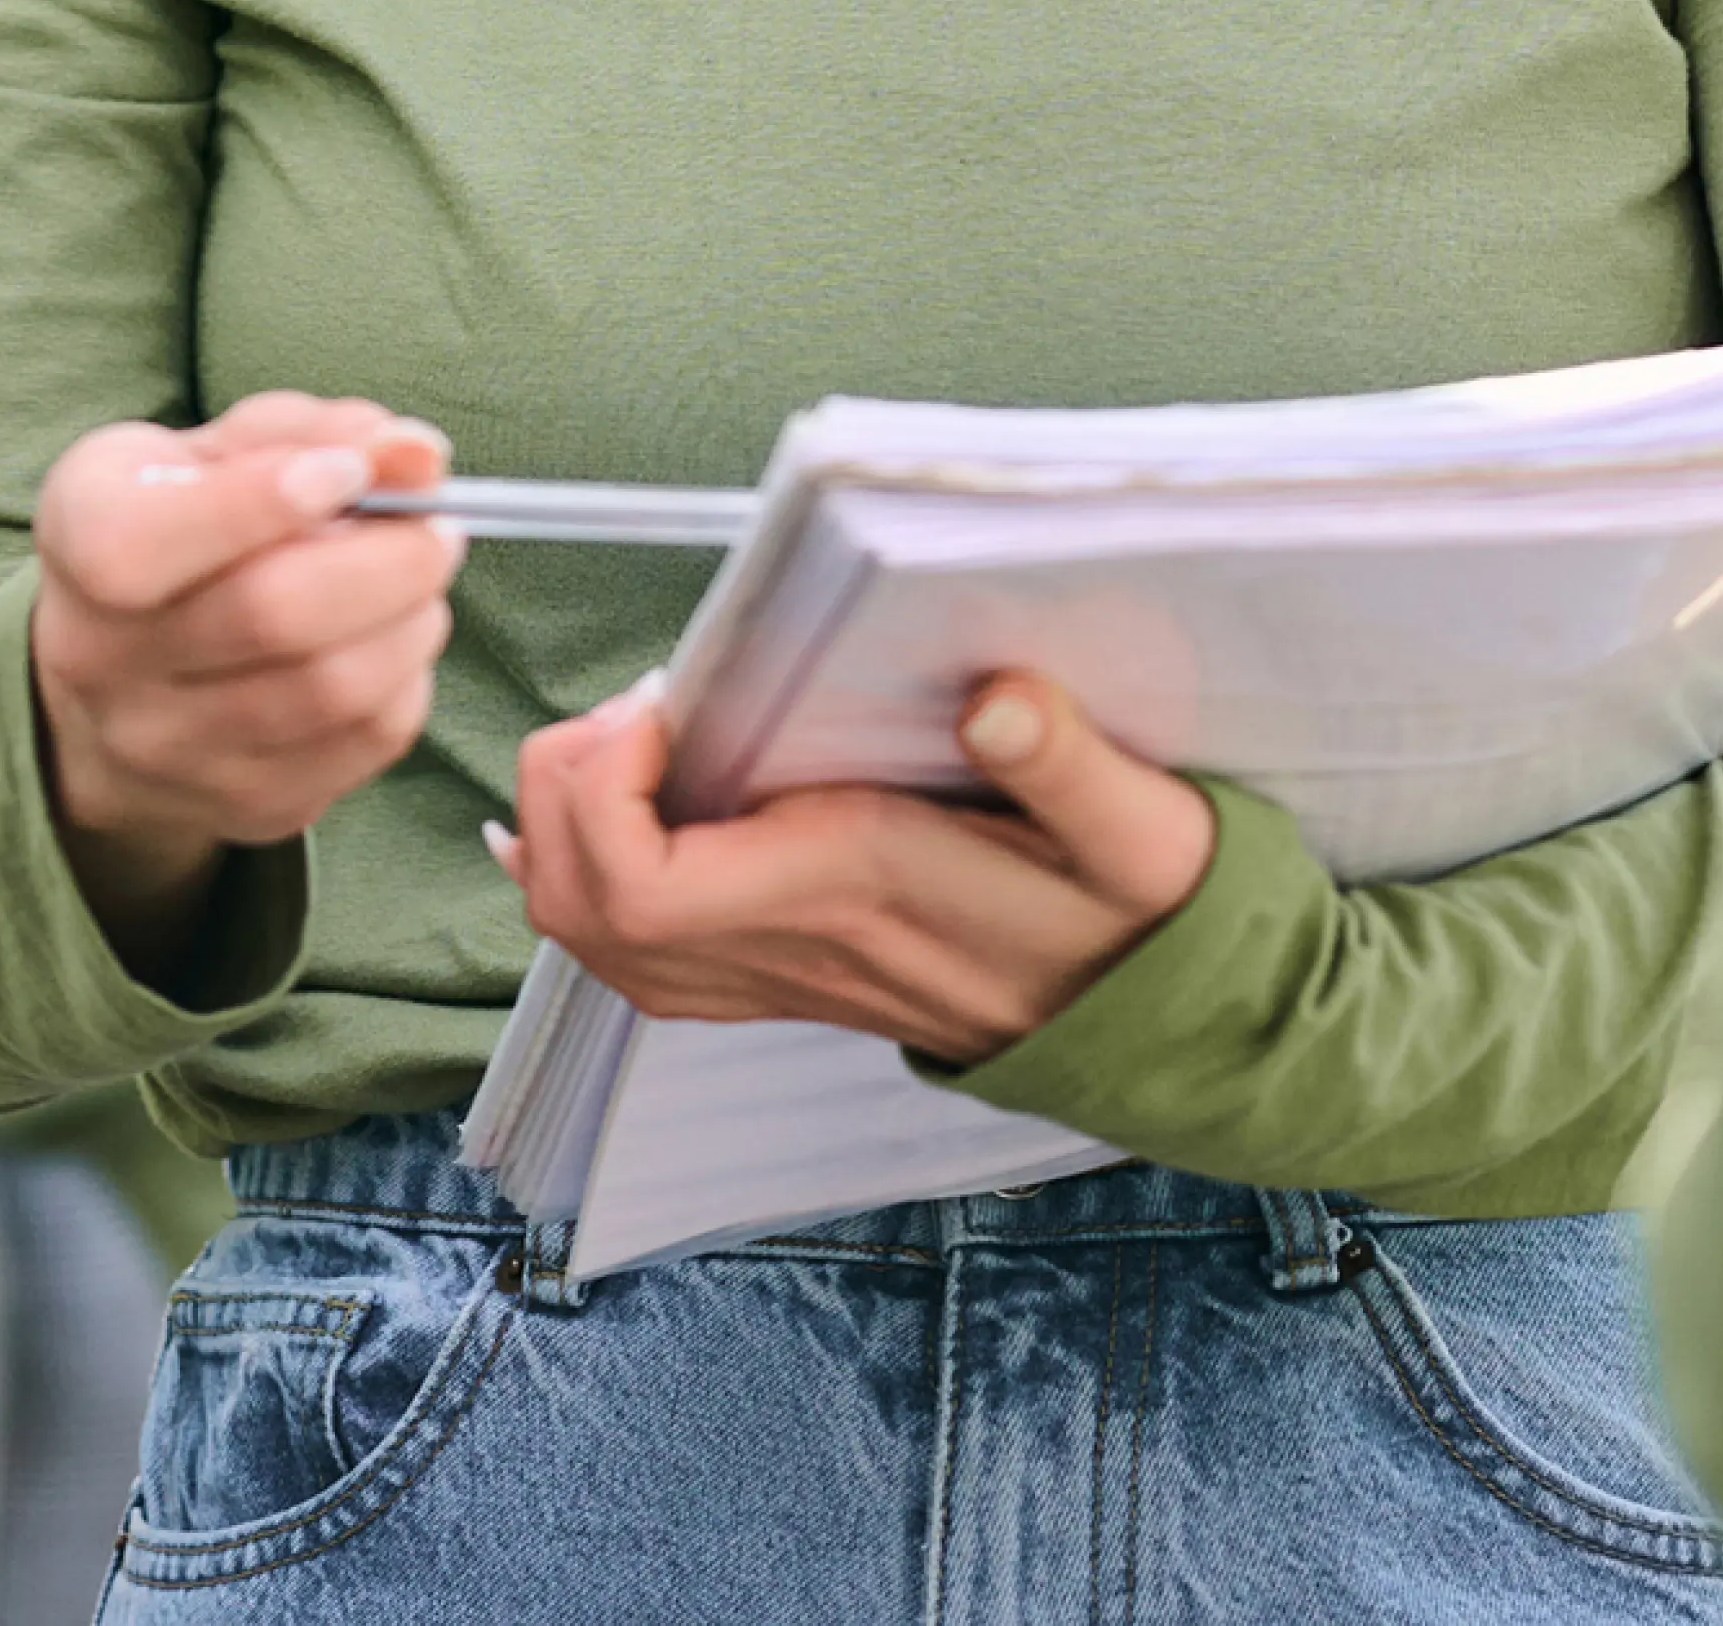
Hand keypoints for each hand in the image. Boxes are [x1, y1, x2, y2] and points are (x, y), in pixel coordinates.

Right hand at [32, 397, 458, 962]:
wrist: (121, 681)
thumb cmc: (180, 528)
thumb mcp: (213, 453)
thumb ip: (312, 434)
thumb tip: (419, 455)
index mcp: (80, 538)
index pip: (143, 543)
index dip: (260, 502)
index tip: (350, 469)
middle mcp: (102, 659)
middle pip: (272, 616)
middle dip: (388, 559)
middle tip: (437, 526)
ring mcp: (170, 750)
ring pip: (332, 688)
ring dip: (413, 620)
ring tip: (423, 579)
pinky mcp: (244, 806)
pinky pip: (364, 743)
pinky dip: (409, 680)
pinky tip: (396, 641)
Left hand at [491, 669, 1215, 1060]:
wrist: (1164, 1024)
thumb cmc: (1143, 914)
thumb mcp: (1144, 832)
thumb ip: (1069, 765)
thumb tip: (997, 698)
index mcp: (850, 890)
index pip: (644, 888)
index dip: (601, 793)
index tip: (659, 704)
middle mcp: (792, 943)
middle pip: (586, 910)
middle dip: (558, 799)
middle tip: (629, 711)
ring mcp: (781, 972)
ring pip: (597, 941)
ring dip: (566, 839)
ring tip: (621, 744)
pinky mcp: (787, 974)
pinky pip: (639, 957)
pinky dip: (589, 880)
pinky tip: (600, 811)